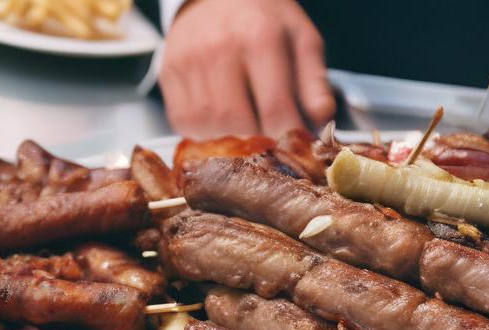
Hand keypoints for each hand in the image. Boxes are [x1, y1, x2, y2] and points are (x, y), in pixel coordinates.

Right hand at [160, 0, 334, 137]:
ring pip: (206, 127)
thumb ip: (314, 82)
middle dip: (257, 148)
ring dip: (230, 146)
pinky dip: (205, 136)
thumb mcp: (302, 40)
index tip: (296, 149)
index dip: (288, 140)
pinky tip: (223, 128)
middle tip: (271, 151)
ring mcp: (188, 61)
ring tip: (248, 140)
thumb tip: (320, 122)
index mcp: (260, 38)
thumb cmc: (266, 21)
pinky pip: (183, 122)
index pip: (275, 109)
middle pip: (236, 124)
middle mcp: (219, 48)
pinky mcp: (168, 72)